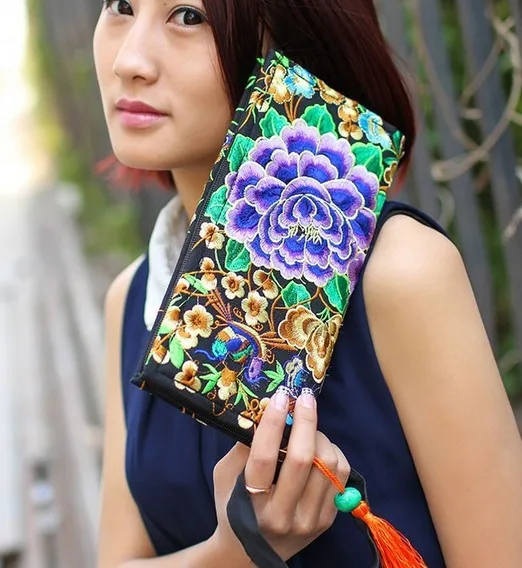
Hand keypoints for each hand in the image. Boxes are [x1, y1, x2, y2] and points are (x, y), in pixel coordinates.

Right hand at [212, 388, 350, 561]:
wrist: (248, 551)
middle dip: (306, 421)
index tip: (279, 396)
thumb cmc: (233, 505)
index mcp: (251, 504)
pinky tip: (320, 447)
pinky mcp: (328, 520)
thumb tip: (266, 411)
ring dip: (319, 436)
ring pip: (328, 464)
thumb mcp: (225, 476)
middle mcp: (283, 516)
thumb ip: (243, 447)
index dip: (272, 423)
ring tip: (307, 428)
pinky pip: (341, 475)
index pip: (264, 458)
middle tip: (303, 398)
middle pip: (303, 459)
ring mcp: (310, 520)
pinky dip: (333, 452)